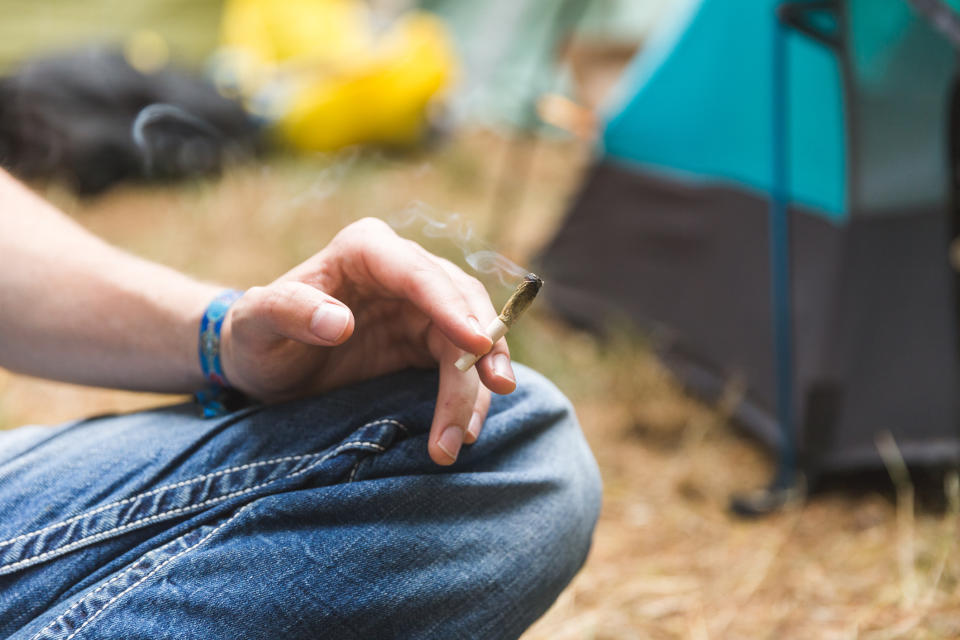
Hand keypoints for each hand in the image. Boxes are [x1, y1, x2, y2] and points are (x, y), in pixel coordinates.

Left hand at [220, 218, 516, 464]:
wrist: (262, 364)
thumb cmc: (256, 336)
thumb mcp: (256, 323)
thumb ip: (289, 311)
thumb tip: (340, 322)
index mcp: (365, 250)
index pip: (418, 272)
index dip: (451, 307)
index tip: (475, 343)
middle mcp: (401, 270)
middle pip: (459, 303)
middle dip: (480, 349)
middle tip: (494, 392)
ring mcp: (419, 306)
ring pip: (471, 336)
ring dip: (475, 386)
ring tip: (463, 438)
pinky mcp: (427, 340)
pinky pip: (462, 364)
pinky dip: (467, 398)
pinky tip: (463, 431)